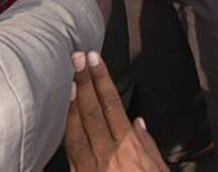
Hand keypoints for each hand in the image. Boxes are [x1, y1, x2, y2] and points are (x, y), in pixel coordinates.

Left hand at [63, 51, 168, 171]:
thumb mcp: (159, 169)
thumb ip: (148, 145)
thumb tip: (137, 122)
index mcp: (131, 147)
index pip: (113, 106)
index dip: (102, 80)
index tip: (95, 59)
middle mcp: (110, 155)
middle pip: (93, 114)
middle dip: (84, 83)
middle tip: (76, 57)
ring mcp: (92, 169)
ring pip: (76, 134)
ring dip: (69, 106)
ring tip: (64, 81)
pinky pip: (69, 155)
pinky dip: (63, 135)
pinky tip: (58, 120)